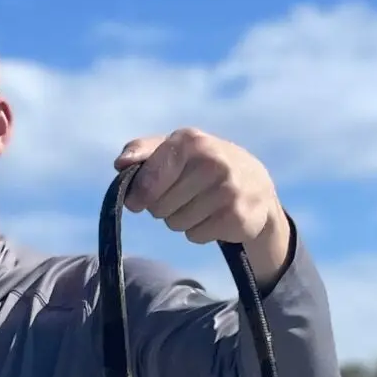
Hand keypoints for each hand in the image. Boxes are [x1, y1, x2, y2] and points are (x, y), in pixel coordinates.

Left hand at [115, 129, 289, 283]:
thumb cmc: (204, 165)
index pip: (147, 180)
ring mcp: (227, 190)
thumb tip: (120, 163)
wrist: (256, 186)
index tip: (138, 200)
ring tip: (202, 204)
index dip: (139, 194)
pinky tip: (215, 216)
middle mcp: (211, 162)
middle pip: (158, 207)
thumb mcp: (177, 149)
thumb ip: (143, 151)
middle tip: (185, 195)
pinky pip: (195, 236)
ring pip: (176, 223)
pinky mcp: (236, 217)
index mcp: (190, 141)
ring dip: (182, 219)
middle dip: (164, 206)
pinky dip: (199, 231)